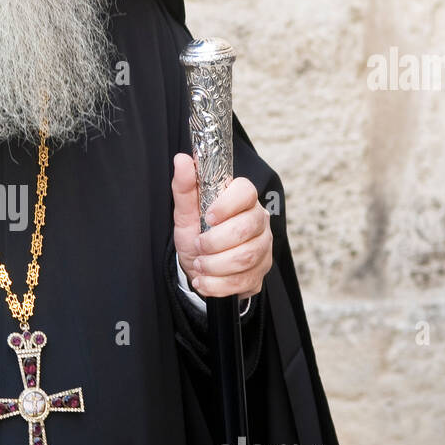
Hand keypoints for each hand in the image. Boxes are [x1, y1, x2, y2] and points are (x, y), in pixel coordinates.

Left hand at [172, 153, 271, 297]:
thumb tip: (181, 159)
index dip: (228, 204)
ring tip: (199, 264)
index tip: (208, 216)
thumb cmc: (196, 233)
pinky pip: (243, 282)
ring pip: (246, 257)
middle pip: (248, 228)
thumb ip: (185, 188)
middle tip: (198, 245)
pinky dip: (217, 285)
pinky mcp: (259, 274)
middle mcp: (259, 222)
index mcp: (243, 201)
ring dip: (215, 265)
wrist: (199, 267)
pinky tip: (203, 281)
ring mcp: (263, 249)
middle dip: (216, 241)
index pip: (247, 191)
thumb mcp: (186, 213)